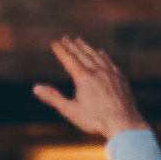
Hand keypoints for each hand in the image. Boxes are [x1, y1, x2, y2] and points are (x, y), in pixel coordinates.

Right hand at [32, 37, 147, 139]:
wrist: (124, 122)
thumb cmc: (95, 119)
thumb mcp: (70, 110)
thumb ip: (53, 98)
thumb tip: (36, 88)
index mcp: (83, 77)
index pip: (69, 60)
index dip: (60, 50)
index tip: (54, 42)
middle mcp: (97, 71)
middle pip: (82, 54)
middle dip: (72, 45)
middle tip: (65, 37)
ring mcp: (110, 73)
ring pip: (96, 56)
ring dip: (86, 47)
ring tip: (80, 40)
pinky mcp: (120, 78)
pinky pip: (109, 62)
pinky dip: (103, 55)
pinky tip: (101, 53)